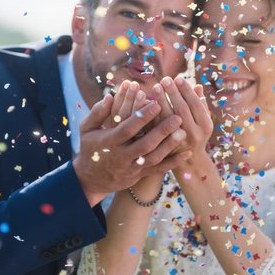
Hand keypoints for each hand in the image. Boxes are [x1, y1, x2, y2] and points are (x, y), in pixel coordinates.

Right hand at [73, 87, 191, 205]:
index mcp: (109, 142)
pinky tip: (187, 153)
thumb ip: (97, 112)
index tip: (156, 103)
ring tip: (184, 132)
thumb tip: (109, 95)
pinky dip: (174, 162)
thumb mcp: (87, 130)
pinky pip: (159, 169)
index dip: (142, 117)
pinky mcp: (140, 175)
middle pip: (144, 144)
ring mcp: (132, 167)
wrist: (91, 179)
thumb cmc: (90, 148)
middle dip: (161, 131)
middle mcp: (122, 156)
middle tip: (177, 117)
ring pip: (153, 157)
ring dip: (169, 146)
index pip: (127, 128)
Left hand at [153, 76, 212, 162]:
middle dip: (173, 93)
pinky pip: (156, 128)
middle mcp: (194, 134)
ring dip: (161, 101)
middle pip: (181, 110)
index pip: (195, 104)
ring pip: (168, 119)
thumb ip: (201, 105)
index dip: (187, 91)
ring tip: (155, 87)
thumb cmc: (197, 136)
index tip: (178, 78)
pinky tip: (145, 102)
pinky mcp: (165, 145)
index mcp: (205, 125)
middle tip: (165, 79)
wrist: (190, 165)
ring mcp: (179, 142)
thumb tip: (197, 86)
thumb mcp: (203, 122)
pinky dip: (151, 115)